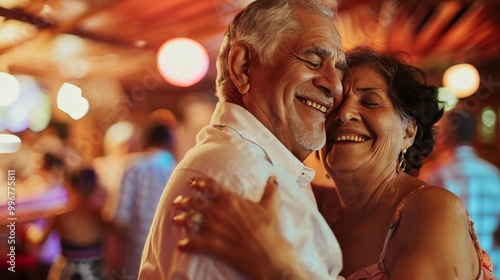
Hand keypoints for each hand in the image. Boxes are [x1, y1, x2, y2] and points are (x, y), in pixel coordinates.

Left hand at [172, 176, 306, 279]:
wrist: (269, 254)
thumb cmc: (270, 229)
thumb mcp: (270, 206)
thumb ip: (270, 191)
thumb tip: (274, 178)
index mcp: (231, 200)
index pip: (210, 187)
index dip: (199, 183)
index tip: (192, 182)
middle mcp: (219, 212)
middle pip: (196, 202)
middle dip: (185, 200)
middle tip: (177, 200)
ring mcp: (214, 229)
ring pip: (192, 220)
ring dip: (182, 219)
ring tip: (175, 219)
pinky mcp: (212, 245)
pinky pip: (194, 244)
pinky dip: (186, 244)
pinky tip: (181, 245)